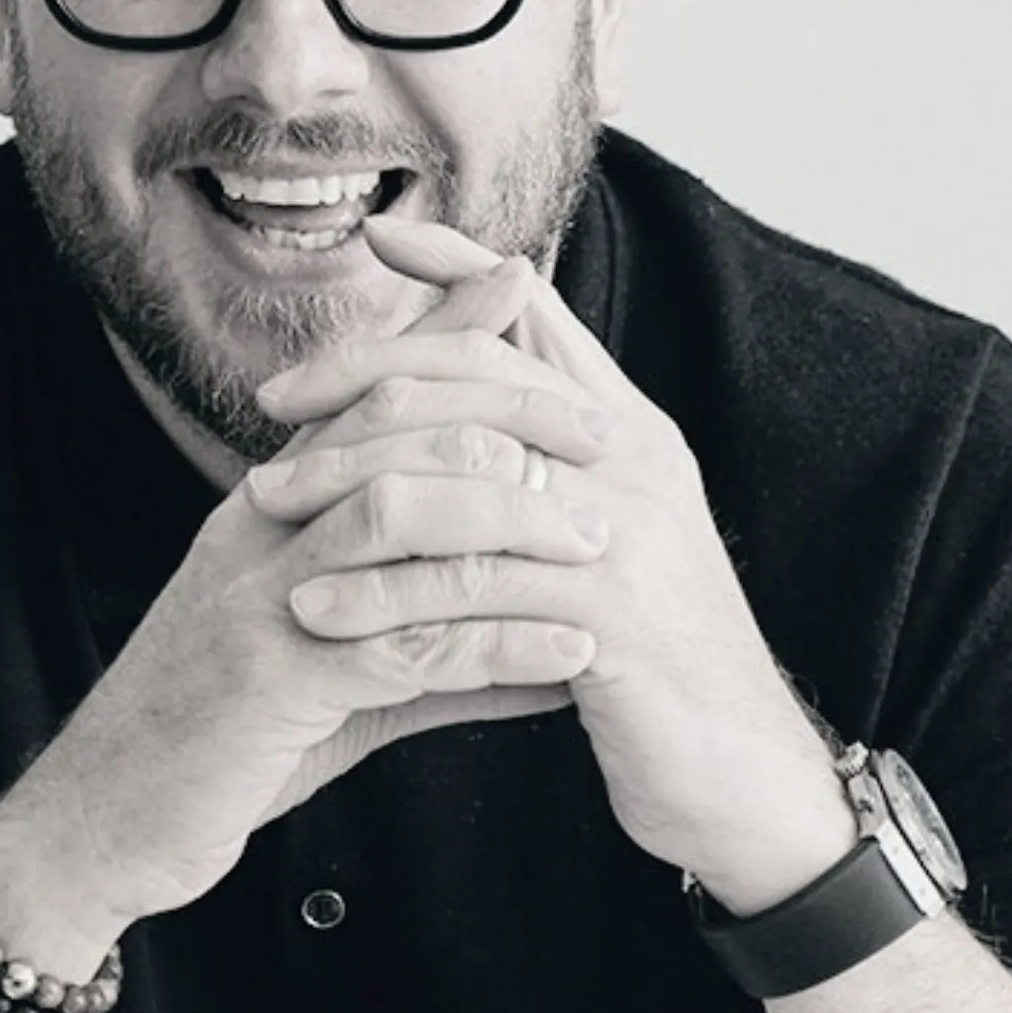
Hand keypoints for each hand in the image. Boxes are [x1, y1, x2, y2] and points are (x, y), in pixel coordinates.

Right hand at [0, 253, 610, 938]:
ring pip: (396, 516)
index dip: (441, 336)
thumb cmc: (223, 740)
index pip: (360, 394)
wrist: (105, 819)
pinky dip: (493, 643)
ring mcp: (258, 598)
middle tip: (602, 433)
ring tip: (598, 540)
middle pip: (389, 428)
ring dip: (509, 522)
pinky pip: (400, 644)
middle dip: (504, 418)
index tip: (525, 287)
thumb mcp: (331, 668)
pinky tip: (565, 657)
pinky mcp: (268, 680)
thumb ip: (435, 640)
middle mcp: (257, 529)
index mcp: (265, 508)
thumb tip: (554, 638)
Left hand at [250, 216, 853, 911]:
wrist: (745, 777)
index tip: (380, 235)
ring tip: (266, 505)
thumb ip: (551, 471)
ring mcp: (625, 528)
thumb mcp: (611, 544)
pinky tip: (317, 608)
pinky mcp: (608, 611)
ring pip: (463, 469)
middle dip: (365, 377)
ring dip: (351, 483)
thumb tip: (479, 414)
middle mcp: (632, 458)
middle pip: (482, 374)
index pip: (539, 317)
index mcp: (629, 430)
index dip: (461, 265)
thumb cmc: (656, 664)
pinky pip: (470, 580)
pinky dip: (382, 591)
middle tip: (275, 403)